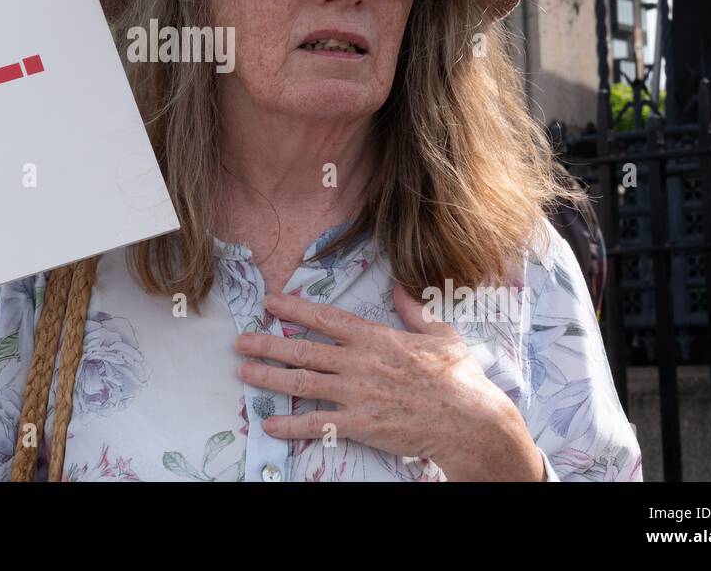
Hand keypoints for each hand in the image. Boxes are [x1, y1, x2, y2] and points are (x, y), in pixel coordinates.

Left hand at [232, 287, 544, 480]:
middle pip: (303, 350)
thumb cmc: (459, 378)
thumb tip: (402, 286)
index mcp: (376, 338)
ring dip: (269, 378)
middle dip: (267, 344)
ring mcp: (357, 393)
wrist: (470, 421)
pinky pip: (317, 423)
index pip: (326, 318)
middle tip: (240, 342)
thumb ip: (415, 309)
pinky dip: (291, 425)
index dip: (294, 309)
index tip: (269, 303)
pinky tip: (270, 425)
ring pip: (302, 383)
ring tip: (243, 374)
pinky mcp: (360, 423)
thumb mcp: (441, 333)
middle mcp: (359, 362)